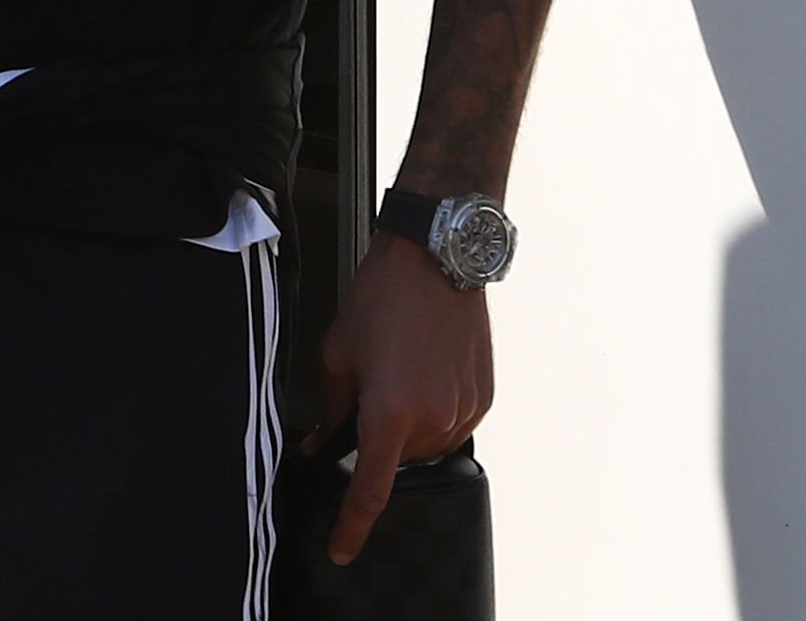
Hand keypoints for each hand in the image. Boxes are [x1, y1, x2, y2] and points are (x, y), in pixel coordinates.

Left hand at [310, 230, 493, 563]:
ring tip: (401, 374)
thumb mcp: (339, 354)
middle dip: (377, 442)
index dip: (351, 527)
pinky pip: (454, 426)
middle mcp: (432, 418)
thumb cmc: (382, 298)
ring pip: (427, 447)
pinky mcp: (484, 394)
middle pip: (397, 462)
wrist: (436, 257)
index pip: (369, 492)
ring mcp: (463, 408)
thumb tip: (321, 444)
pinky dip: (436, 414)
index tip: (340, 548)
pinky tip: (426, 373)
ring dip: (409, 428)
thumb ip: (331, 410)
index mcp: (389, 413)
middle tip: (370, 396)